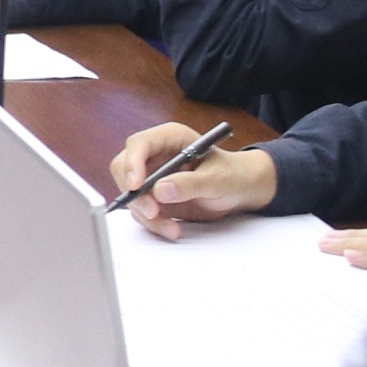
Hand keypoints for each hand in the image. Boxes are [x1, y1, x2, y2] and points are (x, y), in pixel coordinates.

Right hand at [109, 124, 280, 238]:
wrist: (241, 191)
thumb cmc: (234, 175)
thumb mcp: (218, 179)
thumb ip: (191, 184)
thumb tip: (160, 190)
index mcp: (169, 138)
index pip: (139, 145)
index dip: (133, 164)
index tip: (136, 186)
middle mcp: (155, 155)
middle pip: (125, 169)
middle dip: (135, 194)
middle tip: (153, 212)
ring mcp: (151, 176)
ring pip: (130, 193)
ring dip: (145, 214)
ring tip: (171, 227)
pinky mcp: (153, 196)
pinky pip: (140, 209)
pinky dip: (152, 222)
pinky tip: (171, 228)